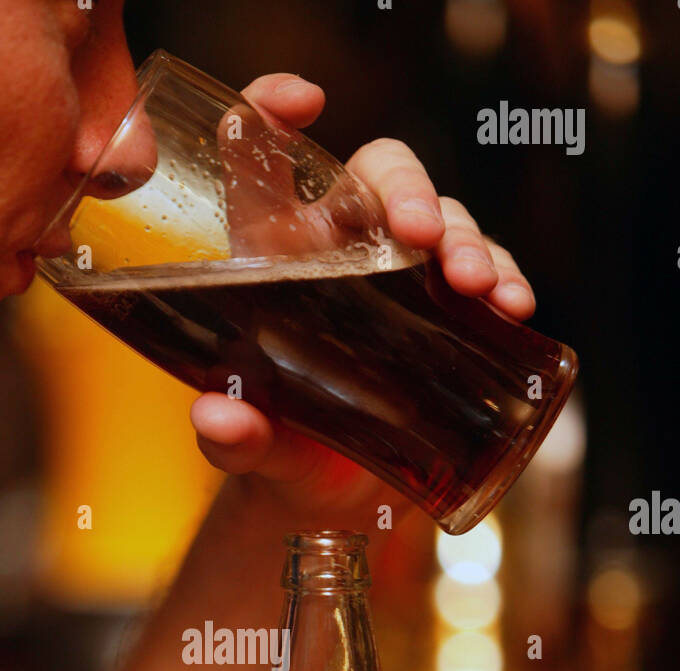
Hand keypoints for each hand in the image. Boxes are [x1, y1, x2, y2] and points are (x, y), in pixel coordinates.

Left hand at [190, 74, 535, 526]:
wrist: (338, 507)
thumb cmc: (283, 457)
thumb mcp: (252, 452)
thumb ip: (231, 436)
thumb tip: (217, 417)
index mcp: (276, 261)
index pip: (267, 164)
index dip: (274, 116)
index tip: (302, 101)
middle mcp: (344, 255)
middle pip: (380, 176)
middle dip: (410, 191)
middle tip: (421, 237)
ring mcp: (406, 282)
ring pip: (445, 219)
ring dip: (466, 239)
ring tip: (477, 283)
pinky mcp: (453, 318)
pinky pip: (490, 274)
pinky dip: (508, 280)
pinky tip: (513, 306)